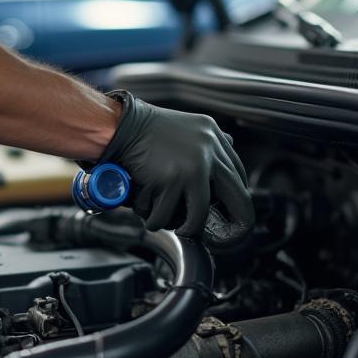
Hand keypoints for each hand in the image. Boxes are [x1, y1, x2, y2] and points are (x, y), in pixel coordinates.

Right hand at [94, 90, 252, 238]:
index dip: (232, 199)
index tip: (222, 211)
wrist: (120, 126)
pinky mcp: (169, 181)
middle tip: (211, 232)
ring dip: (182, 226)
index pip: (238, 176)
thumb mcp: (190, 126)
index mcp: (214, 138)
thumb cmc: (148, 129)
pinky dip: (154, 219)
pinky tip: (149, 212)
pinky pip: (165, 216)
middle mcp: (208, 152)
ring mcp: (191, 168)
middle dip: (226, 224)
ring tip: (168, 221)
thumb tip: (230, 144)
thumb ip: (209, 142)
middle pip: (236, 200)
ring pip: (197, 217)